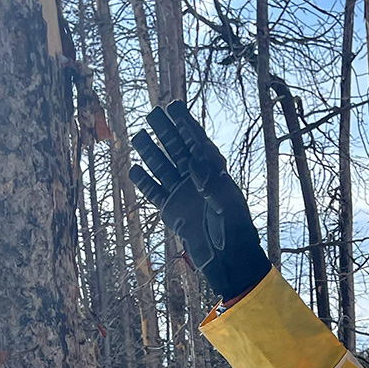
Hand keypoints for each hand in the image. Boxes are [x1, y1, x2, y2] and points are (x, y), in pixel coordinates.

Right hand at [128, 101, 271, 301]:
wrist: (227, 260)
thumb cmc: (234, 231)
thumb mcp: (227, 204)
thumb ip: (211, 181)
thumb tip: (193, 160)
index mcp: (214, 173)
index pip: (197, 143)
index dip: (185, 125)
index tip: (173, 107)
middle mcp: (196, 180)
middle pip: (177, 150)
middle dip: (165, 132)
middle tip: (152, 114)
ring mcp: (183, 194)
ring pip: (163, 168)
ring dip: (151, 152)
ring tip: (139, 136)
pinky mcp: (172, 212)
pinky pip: (155, 192)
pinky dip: (145, 181)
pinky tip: (134, 169)